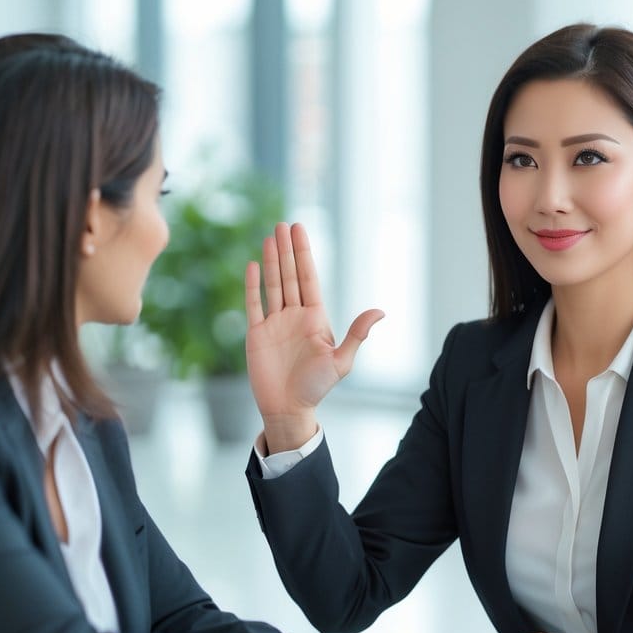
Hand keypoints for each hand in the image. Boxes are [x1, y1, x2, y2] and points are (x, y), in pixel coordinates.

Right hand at [245, 222, 383, 451]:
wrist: (289, 408)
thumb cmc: (317, 387)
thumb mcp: (341, 361)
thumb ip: (357, 334)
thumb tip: (379, 311)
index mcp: (315, 317)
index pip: (308, 278)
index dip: (304, 254)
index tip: (299, 231)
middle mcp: (294, 315)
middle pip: (289, 275)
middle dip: (287, 250)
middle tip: (283, 224)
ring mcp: (274, 323)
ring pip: (273, 285)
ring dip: (271, 261)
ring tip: (270, 237)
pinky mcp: (256, 334)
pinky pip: (254, 305)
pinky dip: (252, 286)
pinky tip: (253, 266)